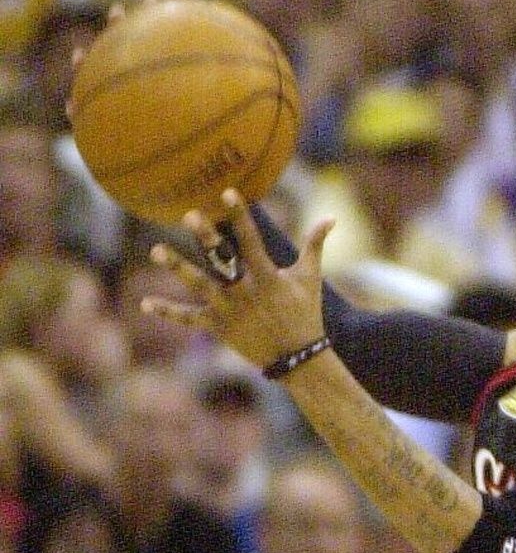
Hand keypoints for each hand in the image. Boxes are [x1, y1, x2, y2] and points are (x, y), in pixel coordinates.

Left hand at [141, 188, 331, 373]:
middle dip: (207, 238)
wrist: (298, 360)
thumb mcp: (311, 279)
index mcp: (268, 277)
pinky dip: (168, 312)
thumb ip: (315, 245)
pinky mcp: (218, 327)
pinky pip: (189, 318)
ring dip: (177, 267)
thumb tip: (332, 217)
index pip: (252, 241)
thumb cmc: (305, 314)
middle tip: (190, 215)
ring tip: (156, 250)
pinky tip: (145, 303)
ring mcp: (229, 310)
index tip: (227, 193)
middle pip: (223, 260)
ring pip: (199, 285)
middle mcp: (245, 292)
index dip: (240, 216)